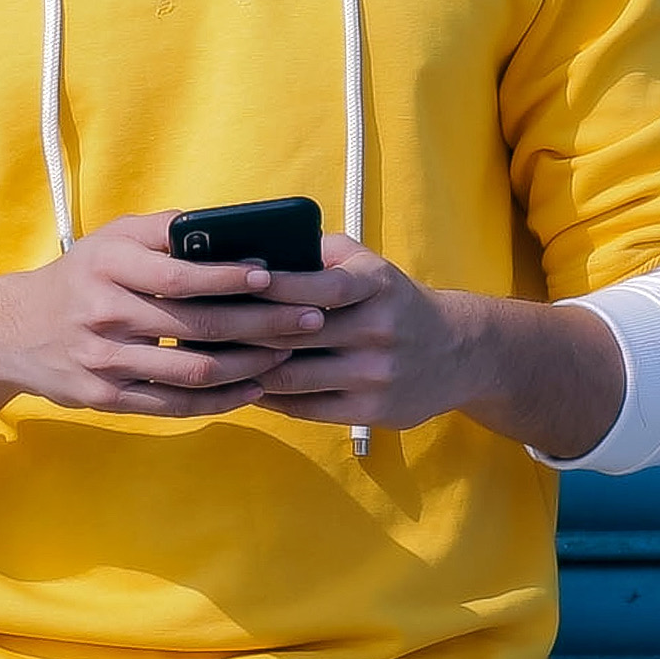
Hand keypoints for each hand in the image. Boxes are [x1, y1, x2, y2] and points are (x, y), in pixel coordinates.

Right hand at [0, 211, 332, 469]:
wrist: (14, 330)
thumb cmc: (85, 275)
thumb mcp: (114, 240)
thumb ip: (169, 234)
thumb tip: (241, 230)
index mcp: (110, 265)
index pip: (179, 275)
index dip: (230, 277)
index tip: (274, 275)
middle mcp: (104, 313)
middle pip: (196, 327)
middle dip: (261, 325)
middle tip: (308, 321)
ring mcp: (104, 361)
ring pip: (192, 372)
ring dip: (249, 366)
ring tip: (288, 356)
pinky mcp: (106, 398)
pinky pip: (175, 406)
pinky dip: (221, 400)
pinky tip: (254, 388)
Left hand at [245, 236, 626, 461]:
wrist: (457, 352)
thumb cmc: (392, 300)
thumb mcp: (369, 265)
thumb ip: (319, 252)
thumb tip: (254, 247)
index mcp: (377, 286)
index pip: (321, 286)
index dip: (274, 285)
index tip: (231, 281)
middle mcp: (380, 329)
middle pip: (296, 335)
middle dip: (244, 330)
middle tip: (201, 324)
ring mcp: (376, 374)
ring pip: (293, 376)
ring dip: (248, 368)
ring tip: (213, 358)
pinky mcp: (371, 411)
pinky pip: (306, 408)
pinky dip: (270, 397)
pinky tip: (245, 385)